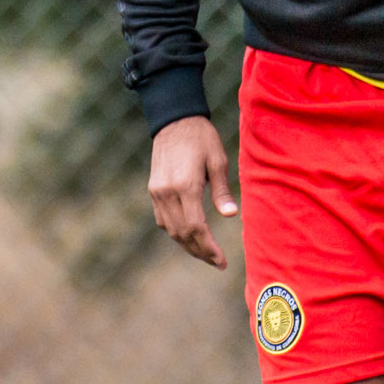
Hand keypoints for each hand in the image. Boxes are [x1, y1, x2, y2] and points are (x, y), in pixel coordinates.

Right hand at [147, 115, 237, 268]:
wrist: (174, 120)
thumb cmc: (201, 138)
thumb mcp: (218, 160)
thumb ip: (222, 190)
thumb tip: (230, 216)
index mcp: (186, 185)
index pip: (196, 227)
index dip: (209, 248)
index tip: (221, 261)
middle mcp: (167, 192)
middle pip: (182, 234)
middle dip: (200, 251)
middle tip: (217, 262)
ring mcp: (157, 192)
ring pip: (170, 230)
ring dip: (188, 245)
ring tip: (206, 253)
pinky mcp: (153, 189)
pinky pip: (163, 219)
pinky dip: (176, 232)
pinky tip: (190, 235)